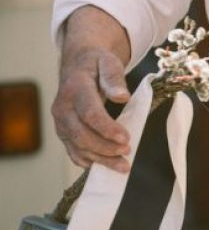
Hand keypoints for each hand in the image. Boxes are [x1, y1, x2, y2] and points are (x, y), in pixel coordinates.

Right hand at [52, 46, 131, 171]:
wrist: (78, 64)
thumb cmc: (97, 63)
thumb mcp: (108, 62)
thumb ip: (114, 78)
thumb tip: (122, 97)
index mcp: (75, 89)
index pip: (89, 113)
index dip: (107, 128)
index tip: (126, 138)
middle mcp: (62, 107)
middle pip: (80, 134)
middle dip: (104, 147)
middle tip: (127, 152)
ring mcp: (60, 122)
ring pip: (77, 146)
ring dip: (100, 159)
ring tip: (123, 166)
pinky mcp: (63, 131)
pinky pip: (72, 150)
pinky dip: (88, 161)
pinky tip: (103, 167)